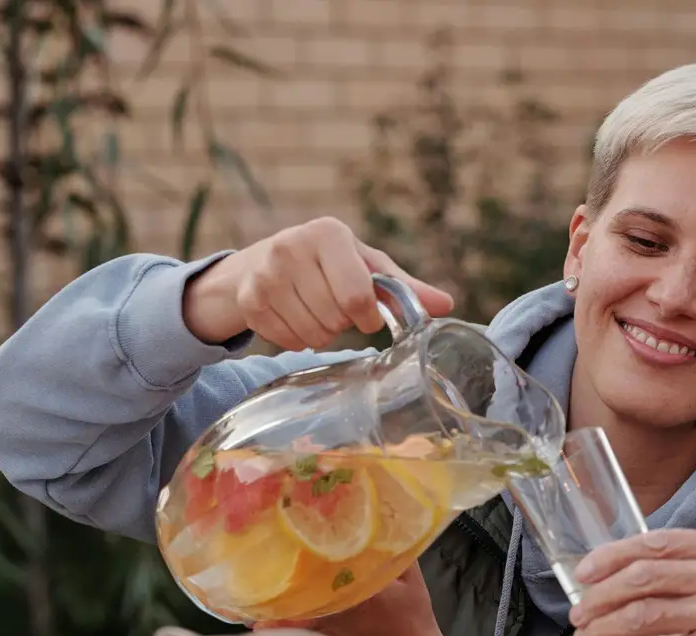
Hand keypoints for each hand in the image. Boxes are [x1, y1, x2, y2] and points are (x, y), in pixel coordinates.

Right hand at [182, 216, 453, 349]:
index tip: (366, 314)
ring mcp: (266, 274)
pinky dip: (297, 340)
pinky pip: (288, 341)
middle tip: (335, 308)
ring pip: (312, 334)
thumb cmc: (327, 264)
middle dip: (342, 324)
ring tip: (316, 312)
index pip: (356, 296)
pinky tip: (294, 318)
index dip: (367, 316)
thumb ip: (403, 287)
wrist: (260, 263)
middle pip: (335, 318)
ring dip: (321, 334)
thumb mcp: (365, 266)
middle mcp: (291, 247)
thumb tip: (446, 304)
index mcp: (328, 233)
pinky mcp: (249, 300)